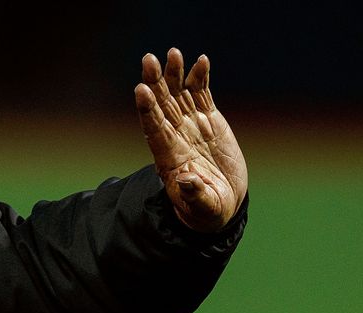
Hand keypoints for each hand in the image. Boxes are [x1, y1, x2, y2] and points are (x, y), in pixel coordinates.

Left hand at [135, 48, 247, 232]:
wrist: (222, 203)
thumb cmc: (206, 210)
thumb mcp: (202, 207)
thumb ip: (194, 194)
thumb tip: (186, 181)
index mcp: (169, 158)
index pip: (153, 129)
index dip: (147, 110)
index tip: (141, 91)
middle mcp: (175, 137)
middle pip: (162, 105)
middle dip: (155, 82)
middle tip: (149, 59)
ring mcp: (191, 126)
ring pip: (179, 95)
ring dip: (174, 74)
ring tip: (173, 53)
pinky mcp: (208, 121)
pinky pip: (201, 95)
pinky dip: (200, 78)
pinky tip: (201, 61)